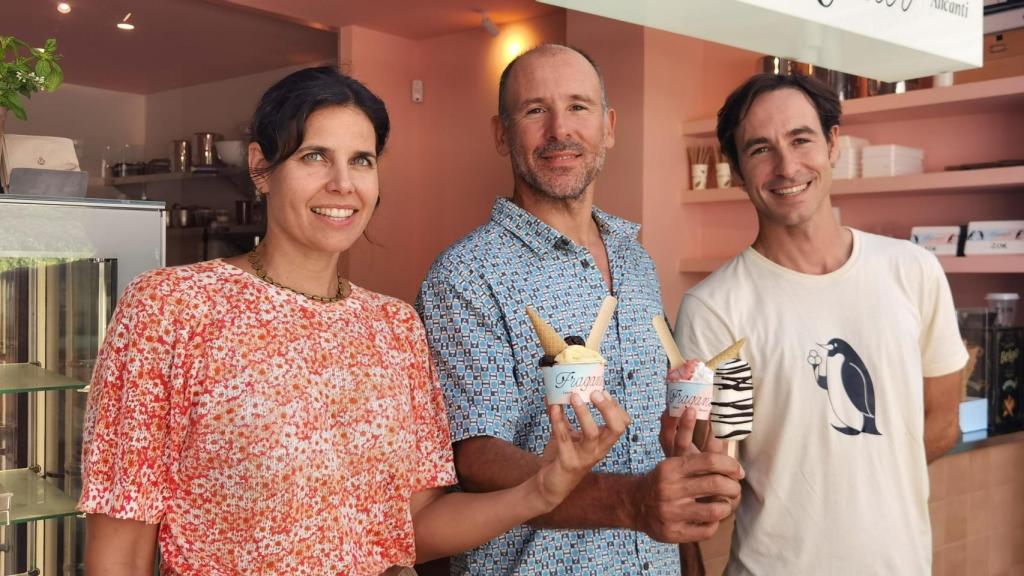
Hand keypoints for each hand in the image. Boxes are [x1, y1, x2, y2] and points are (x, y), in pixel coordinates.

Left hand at [533, 390, 630, 511]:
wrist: (550, 485)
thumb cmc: (563, 457)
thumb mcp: (566, 434)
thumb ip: (563, 416)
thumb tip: (554, 393)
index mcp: (603, 442)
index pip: (621, 424)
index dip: (616, 407)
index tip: (602, 392)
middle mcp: (598, 450)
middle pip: (616, 428)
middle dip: (608, 408)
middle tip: (595, 393)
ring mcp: (584, 457)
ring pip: (592, 433)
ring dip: (584, 413)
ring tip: (574, 396)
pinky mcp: (568, 462)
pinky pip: (564, 438)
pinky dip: (559, 421)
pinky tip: (554, 408)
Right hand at [639, 407, 743, 542]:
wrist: (635, 504)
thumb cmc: (662, 480)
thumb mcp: (673, 460)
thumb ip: (694, 449)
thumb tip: (717, 432)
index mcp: (671, 467)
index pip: (710, 460)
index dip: (730, 464)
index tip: (738, 470)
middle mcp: (670, 489)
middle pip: (716, 484)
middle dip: (733, 486)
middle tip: (735, 487)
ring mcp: (671, 512)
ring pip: (715, 510)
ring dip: (727, 506)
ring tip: (726, 504)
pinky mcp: (673, 532)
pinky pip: (706, 530)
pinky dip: (714, 523)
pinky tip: (711, 518)